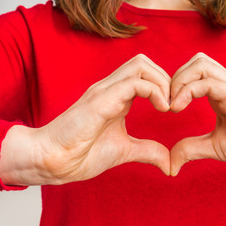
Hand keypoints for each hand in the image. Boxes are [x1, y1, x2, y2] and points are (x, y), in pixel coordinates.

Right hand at [0, 54, 170, 185]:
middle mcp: (111, 88)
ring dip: (162, 82)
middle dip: (166, 79)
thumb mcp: (125, 150)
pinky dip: (154, 91)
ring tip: (167, 106)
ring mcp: (105, 91)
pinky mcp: (101, 100)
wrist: (52, 162)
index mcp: (117, 96)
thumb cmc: (82, 153)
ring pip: (140, 65)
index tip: (173, 108)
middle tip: (173, 104)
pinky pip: (133, 83)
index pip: (144, 73)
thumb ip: (148, 151)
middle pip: (144, 62)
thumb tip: (169, 163)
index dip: (164, 85)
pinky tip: (162, 109)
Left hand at [170, 53, 225, 180]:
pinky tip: (178, 108)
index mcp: (222, 94)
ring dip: (178, 81)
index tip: (166, 107)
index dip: (175, 85)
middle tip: (166, 103)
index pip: (194, 72)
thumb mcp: (216, 147)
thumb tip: (171, 161)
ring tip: (172, 105)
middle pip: (196, 61)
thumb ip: (192, 148)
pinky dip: (187, 91)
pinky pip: (208, 82)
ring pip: (200, 64)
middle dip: (175, 78)